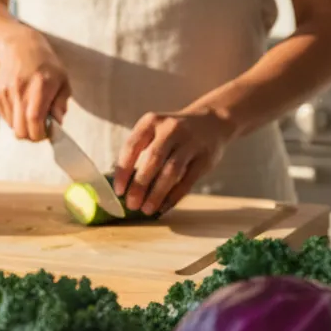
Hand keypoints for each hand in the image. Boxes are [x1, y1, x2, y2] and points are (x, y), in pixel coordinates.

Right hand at [0, 33, 70, 141]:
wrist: (19, 47)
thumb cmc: (45, 65)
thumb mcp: (62, 80)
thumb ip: (61, 103)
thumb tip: (57, 123)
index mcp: (40, 86)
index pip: (35, 120)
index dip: (40, 134)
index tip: (47, 134)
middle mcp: (20, 89)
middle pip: (20, 130)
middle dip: (31, 136)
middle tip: (39, 129)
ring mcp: (5, 92)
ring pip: (12, 126)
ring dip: (23, 125)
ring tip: (31, 111)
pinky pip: (5, 117)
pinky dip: (14, 117)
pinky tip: (21, 103)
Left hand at [113, 109, 237, 215]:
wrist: (211, 121)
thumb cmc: (172, 133)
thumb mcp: (155, 130)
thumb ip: (140, 150)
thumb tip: (123, 186)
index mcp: (151, 121)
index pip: (132, 146)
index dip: (123, 170)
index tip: (118, 191)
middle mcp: (171, 129)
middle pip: (153, 159)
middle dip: (140, 185)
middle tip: (132, 204)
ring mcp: (190, 142)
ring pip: (171, 171)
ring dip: (157, 194)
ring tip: (147, 209)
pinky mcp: (205, 158)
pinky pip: (187, 181)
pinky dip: (174, 197)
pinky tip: (164, 207)